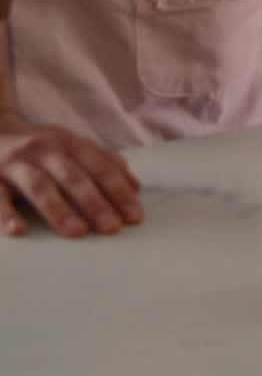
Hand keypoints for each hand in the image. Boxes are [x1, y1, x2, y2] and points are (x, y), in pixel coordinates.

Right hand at [0, 112, 143, 238]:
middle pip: (72, 175)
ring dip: (59, 208)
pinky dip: (6, 213)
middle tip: (112, 227)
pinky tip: (19, 231)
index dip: (118, 190)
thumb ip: (102, 164)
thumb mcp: (71, 148)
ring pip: (39, 184)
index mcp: (68, 143)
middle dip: (94, 201)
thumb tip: (135, 186)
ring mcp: (16, 163)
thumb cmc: (39, 148)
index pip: (99, 167)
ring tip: (77, 231)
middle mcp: (43, 149)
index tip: (135, 217)